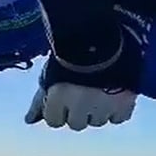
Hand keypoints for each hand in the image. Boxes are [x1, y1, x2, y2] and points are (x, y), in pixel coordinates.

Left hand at [24, 15, 146, 130]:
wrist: (102, 31)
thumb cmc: (69, 49)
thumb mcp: (50, 73)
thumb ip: (40, 99)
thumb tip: (29, 120)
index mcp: (58, 97)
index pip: (53, 121)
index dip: (57, 108)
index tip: (62, 96)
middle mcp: (80, 106)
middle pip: (77, 124)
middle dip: (77, 110)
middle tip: (82, 91)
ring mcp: (104, 106)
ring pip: (98, 121)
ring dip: (97, 110)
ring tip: (99, 88)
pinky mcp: (126, 102)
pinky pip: (119, 118)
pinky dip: (116, 109)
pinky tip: (113, 93)